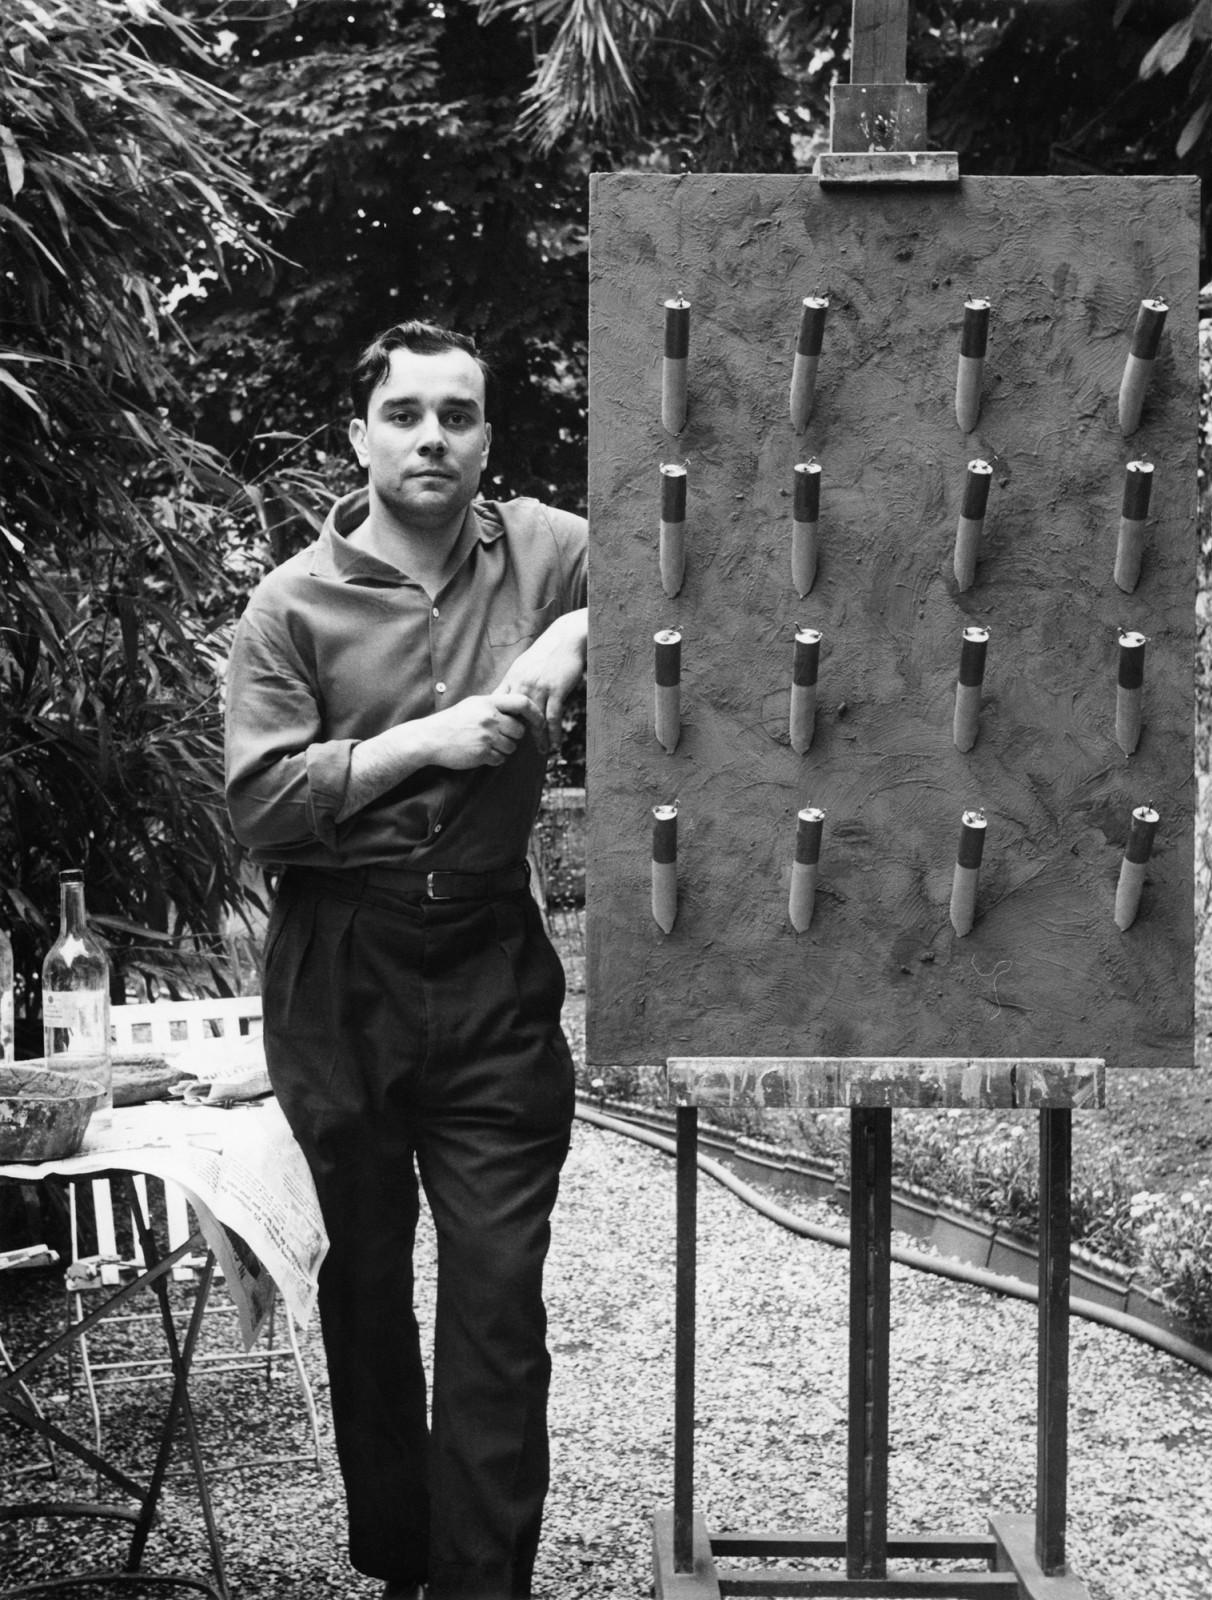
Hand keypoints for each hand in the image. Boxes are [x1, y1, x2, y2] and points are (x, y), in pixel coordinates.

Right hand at [430, 688, 543, 768]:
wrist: (430, 738)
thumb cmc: (453, 721)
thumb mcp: (473, 705)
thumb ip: (495, 705)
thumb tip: (521, 709)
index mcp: (488, 702)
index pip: (522, 702)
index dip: (535, 713)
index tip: (539, 721)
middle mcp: (489, 718)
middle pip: (519, 730)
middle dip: (513, 736)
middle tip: (498, 736)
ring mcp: (486, 736)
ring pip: (512, 747)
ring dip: (504, 749)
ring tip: (486, 744)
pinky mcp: (482, 753)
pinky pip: (501, 759)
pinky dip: (494, 759)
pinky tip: (481, 753)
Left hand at [496, 608, 587, 754]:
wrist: (566, 638)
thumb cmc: (547, 652)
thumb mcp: (524, 664)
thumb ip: (516, 681)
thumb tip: (509, 696)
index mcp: (512, 679)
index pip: (499, 706)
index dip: (498, 722)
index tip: (500, 736)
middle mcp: (522, 685)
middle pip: (514, 717)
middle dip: (515, 735)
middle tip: (518, 751)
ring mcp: (539, 688)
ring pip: (534, 721)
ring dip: (538, 739)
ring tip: (541, 751)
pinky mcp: (555, 691)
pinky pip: (552, 718)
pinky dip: (553, 733)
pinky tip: (555, 744)